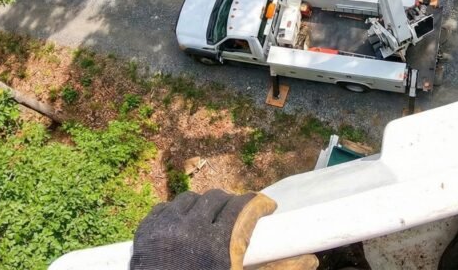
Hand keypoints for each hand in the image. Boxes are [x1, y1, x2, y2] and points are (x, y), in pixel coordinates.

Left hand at [130, 189, 315, 269]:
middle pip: (219, 198)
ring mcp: (165, 228)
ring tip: (211, 218)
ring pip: (191, 199)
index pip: (244, 207)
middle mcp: (191, 230)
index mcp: (218, 245)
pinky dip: (178, 212)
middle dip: (233, 203)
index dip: (259, 204)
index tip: (268, 208)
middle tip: (240, 215)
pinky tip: (185, 225)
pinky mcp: (145, 231)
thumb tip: (312, 260)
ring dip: (205, 205)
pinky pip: (167, 207)